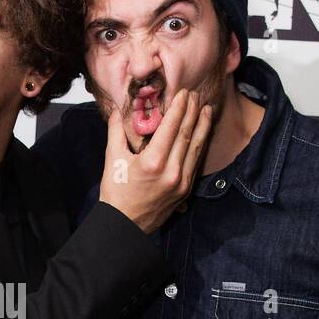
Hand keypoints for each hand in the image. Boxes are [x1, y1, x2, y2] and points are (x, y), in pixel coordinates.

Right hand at [98, 88, 212, 233]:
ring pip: (196, 147)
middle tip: (195, 94)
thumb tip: (118, 109)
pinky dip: (200, 144)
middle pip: (187, 134)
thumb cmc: (116, 194)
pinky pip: (195, 161)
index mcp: (153, 162)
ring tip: (206, 109)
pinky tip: (202, 133)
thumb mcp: (112, 159)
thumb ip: (116, 131)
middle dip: (192, 112)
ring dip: (202, 126)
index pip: (171, 127)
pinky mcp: (185, 189)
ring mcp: (181, 181)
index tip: (182, 93)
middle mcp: (171, 171)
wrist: (125, 225)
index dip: (178, 108)